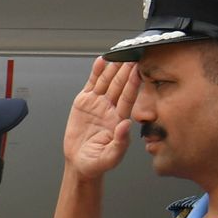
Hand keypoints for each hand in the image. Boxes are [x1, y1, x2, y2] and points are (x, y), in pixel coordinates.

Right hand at [63, 57, 137, 179]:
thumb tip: (126, 125)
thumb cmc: (97, 162)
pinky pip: (92, 84)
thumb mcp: (111, 157)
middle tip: (131, 55)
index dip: (132, 83)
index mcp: (119, 119)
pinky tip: (101, 61)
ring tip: (118, 54)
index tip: (137, 70)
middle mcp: (110, 109)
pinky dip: (96, 73)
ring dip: (112, 68)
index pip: (127, 97)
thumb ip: (120, 142)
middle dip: (124, 70)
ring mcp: (98, 104)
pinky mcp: (84, 103)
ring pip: (106, 82)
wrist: (80, 163)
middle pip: (118, 86)